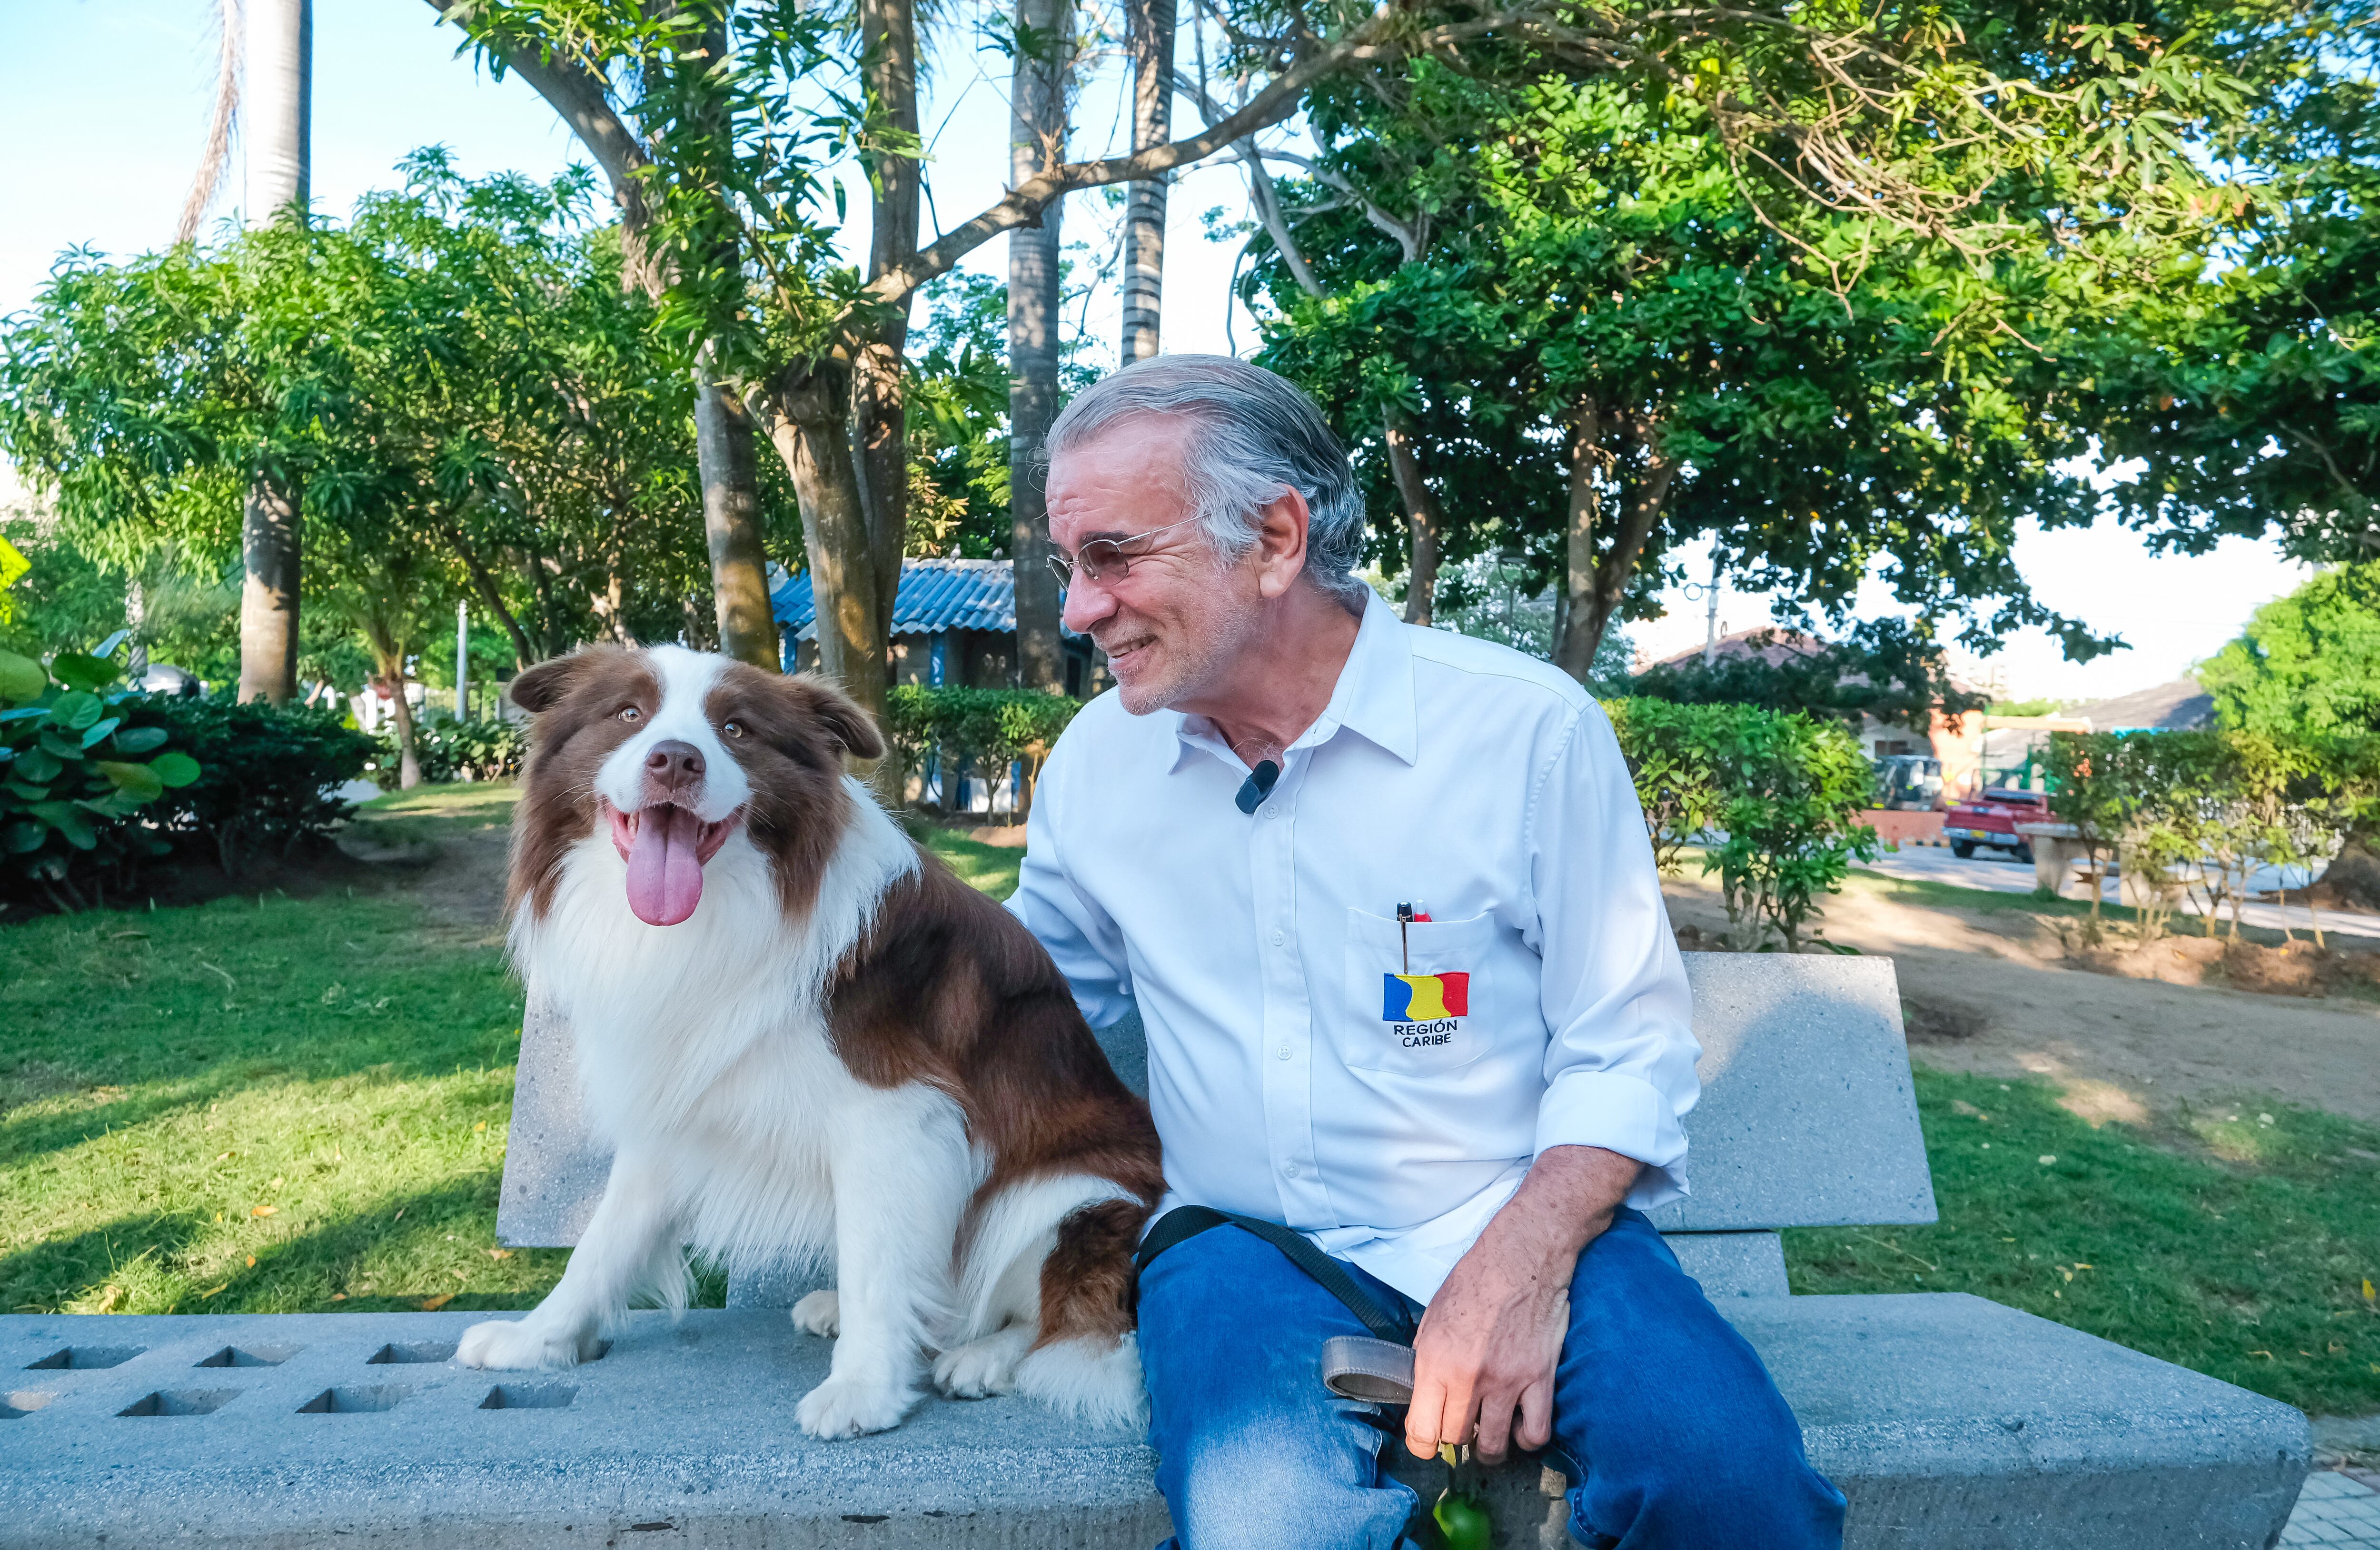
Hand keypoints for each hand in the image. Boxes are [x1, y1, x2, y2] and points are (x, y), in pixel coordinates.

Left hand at [1403, 1145, 1639, 1464]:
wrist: (1521, 1258)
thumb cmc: (1475, 1282)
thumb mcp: (1433, 1318)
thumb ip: (1427, 1361)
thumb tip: (1424, 1395)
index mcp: (1434, 1362)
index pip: (1421, 1430)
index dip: (1422, 1446)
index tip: (1427, 1444)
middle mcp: (1467, 1378)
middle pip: (1455, 1439)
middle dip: (1455, 1440)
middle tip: (1461, 1428)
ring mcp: (1506, 1382)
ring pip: (1493, 1446)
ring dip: (1488, 1448)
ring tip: (1488, 1437)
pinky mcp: (1539, 1379)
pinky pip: (1536, 1433)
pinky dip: (1527, 1440)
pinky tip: (1520, 1427)